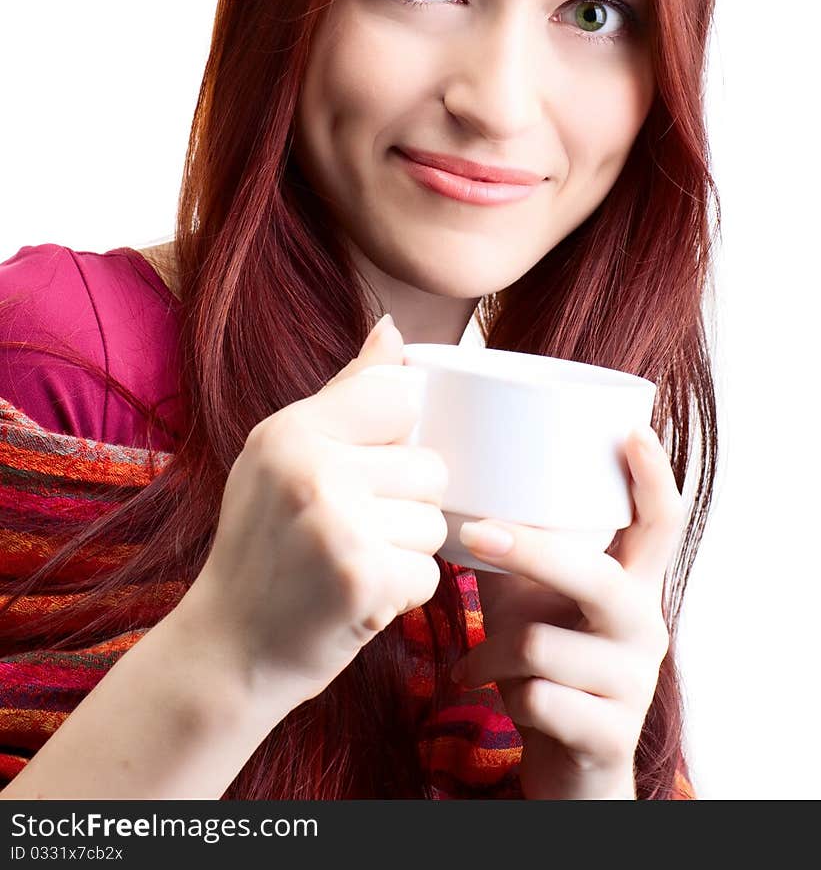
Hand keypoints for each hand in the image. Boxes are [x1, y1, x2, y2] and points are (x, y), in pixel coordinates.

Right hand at [179, 314, 447, 720]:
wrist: (227, 649)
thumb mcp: (283, 455)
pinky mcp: (365, 581)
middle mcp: (312, 469)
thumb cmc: (262, 544)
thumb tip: (394, 329)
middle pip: (429, 466)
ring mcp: (339, 526)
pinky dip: (404, 592)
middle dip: (405, 504)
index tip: (364, 469)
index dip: (396, 438)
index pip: (398, 396)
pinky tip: (358, 596)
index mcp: (291, 430)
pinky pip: (430, 572)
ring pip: (435, 522)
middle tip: (351, 531)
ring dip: (406, 550)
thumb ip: (346, 393)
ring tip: (352, 562)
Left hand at [451, 426, 684, 799]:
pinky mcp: (609, 735)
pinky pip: (537, 699)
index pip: (660, 525)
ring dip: (493, 652)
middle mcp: (644, 626)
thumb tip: (456, 480)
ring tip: (478, 661)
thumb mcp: (529, 601)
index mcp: (632, 584)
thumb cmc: (545, 666)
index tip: (633, 430)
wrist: (569, 770)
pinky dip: (498, 694)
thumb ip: (511, 549)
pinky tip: (493, 696)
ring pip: (544, 645)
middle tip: (473, 532)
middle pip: (599, 577)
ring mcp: (633, 683)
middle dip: (533, 552)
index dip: (653, 478)